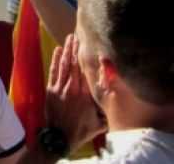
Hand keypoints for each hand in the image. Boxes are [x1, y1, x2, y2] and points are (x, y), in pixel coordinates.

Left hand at [45, 34, 106, 151]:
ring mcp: (61, 88)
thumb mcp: (100, 123)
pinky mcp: (51, 90)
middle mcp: (73, 88)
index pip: (87, 71)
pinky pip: (54, 71)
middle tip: (79, 34)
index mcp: (86, 94)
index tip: (91, 45)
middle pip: (75, 64)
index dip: (88, 57)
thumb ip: (110, 111)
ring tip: (70, 37)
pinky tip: (59, 50)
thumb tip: (122, 103)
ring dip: (67, 50)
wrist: (60, 137)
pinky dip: (56, 60)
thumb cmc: (81, 130)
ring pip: (65, 65)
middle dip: (77, 48)